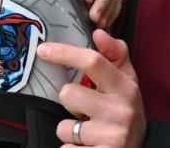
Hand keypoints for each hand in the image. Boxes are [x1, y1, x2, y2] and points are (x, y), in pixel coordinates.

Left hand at [37, 29, 145, 147]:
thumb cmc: (126, 110)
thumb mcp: (127, 82)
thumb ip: (115, 55)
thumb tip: (99, 32)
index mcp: (124, 87)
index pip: (92, 62)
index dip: (65, 53)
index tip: (43, 49)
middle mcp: (119, 110)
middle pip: (68, 94)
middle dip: (69, 103)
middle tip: (84, 111)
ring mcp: (111, 135)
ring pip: (64, 127)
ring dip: (70, 130)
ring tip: (87, 132)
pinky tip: (87, 146)